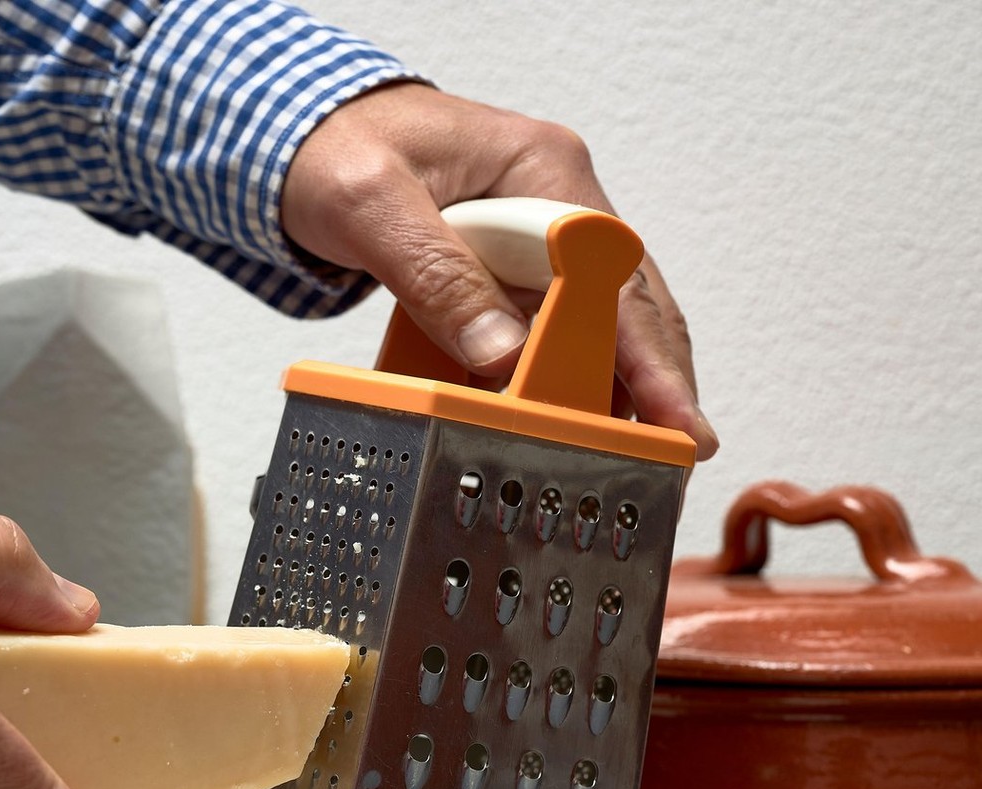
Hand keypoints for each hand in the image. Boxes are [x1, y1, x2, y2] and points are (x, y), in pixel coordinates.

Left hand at [282, 82, 716, 458]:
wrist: (306, 137)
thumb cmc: (338, 149)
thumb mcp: (373, 207)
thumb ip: (436, 276)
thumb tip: (503, 356)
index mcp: (543, 170)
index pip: (614, 275)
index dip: (648, 355)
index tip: (675, 418)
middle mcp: (555, 202)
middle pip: (625, 304)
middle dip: (654, 384)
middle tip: (675, 459)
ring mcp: (536, 238)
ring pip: (593, 324)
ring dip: (612, 390)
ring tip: (633, 460)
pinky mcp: (505, 271)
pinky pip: (544, 332)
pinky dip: (556, 382)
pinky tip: (566, 429)